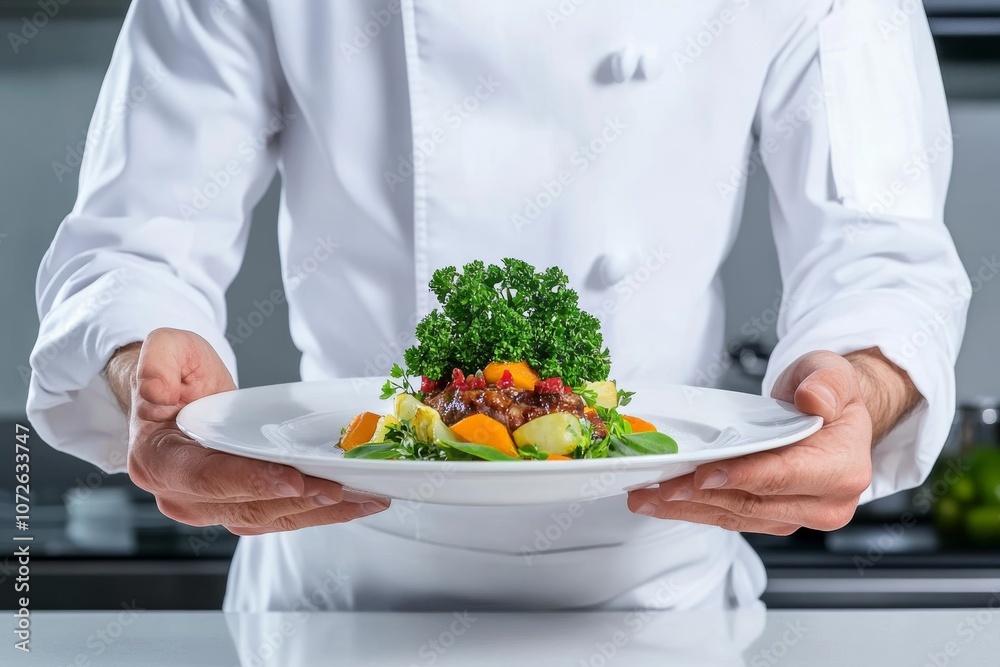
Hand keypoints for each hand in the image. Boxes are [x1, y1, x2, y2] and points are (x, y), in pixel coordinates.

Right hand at [109, 328, 389, 535]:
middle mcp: (182, 496)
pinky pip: (284, 517)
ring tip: (363, 497)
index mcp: (157, 461)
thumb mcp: (165, 353)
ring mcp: (213, 508)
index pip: (205, 477)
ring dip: (321, 512)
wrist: (179, 397)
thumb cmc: (175, 376)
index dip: (249, 481)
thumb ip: (159, 360)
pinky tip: (356, 501)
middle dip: (299, 499)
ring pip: (272, 518)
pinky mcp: (243, 509)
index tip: (290, 480)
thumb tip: (157, 379)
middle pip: (247, 506)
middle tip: (341, 487)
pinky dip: (322, 513)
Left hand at [627, 351, 879, 534]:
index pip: (784, 476)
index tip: (703, 474)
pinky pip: (729, 516)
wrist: (832, 415)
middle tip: (658, 487)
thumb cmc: (830, 395)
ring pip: (734, 515)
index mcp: (843, 470)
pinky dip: (694, 509)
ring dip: (686, 508)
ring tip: (646, 497)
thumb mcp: (833, 373)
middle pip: (751, 502)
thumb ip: (826, 384)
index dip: (742, 476)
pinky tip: (663, 501)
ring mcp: (797, 515)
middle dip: (699, 496)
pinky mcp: (773, 519)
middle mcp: (824, 503)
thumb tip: (813, 400)